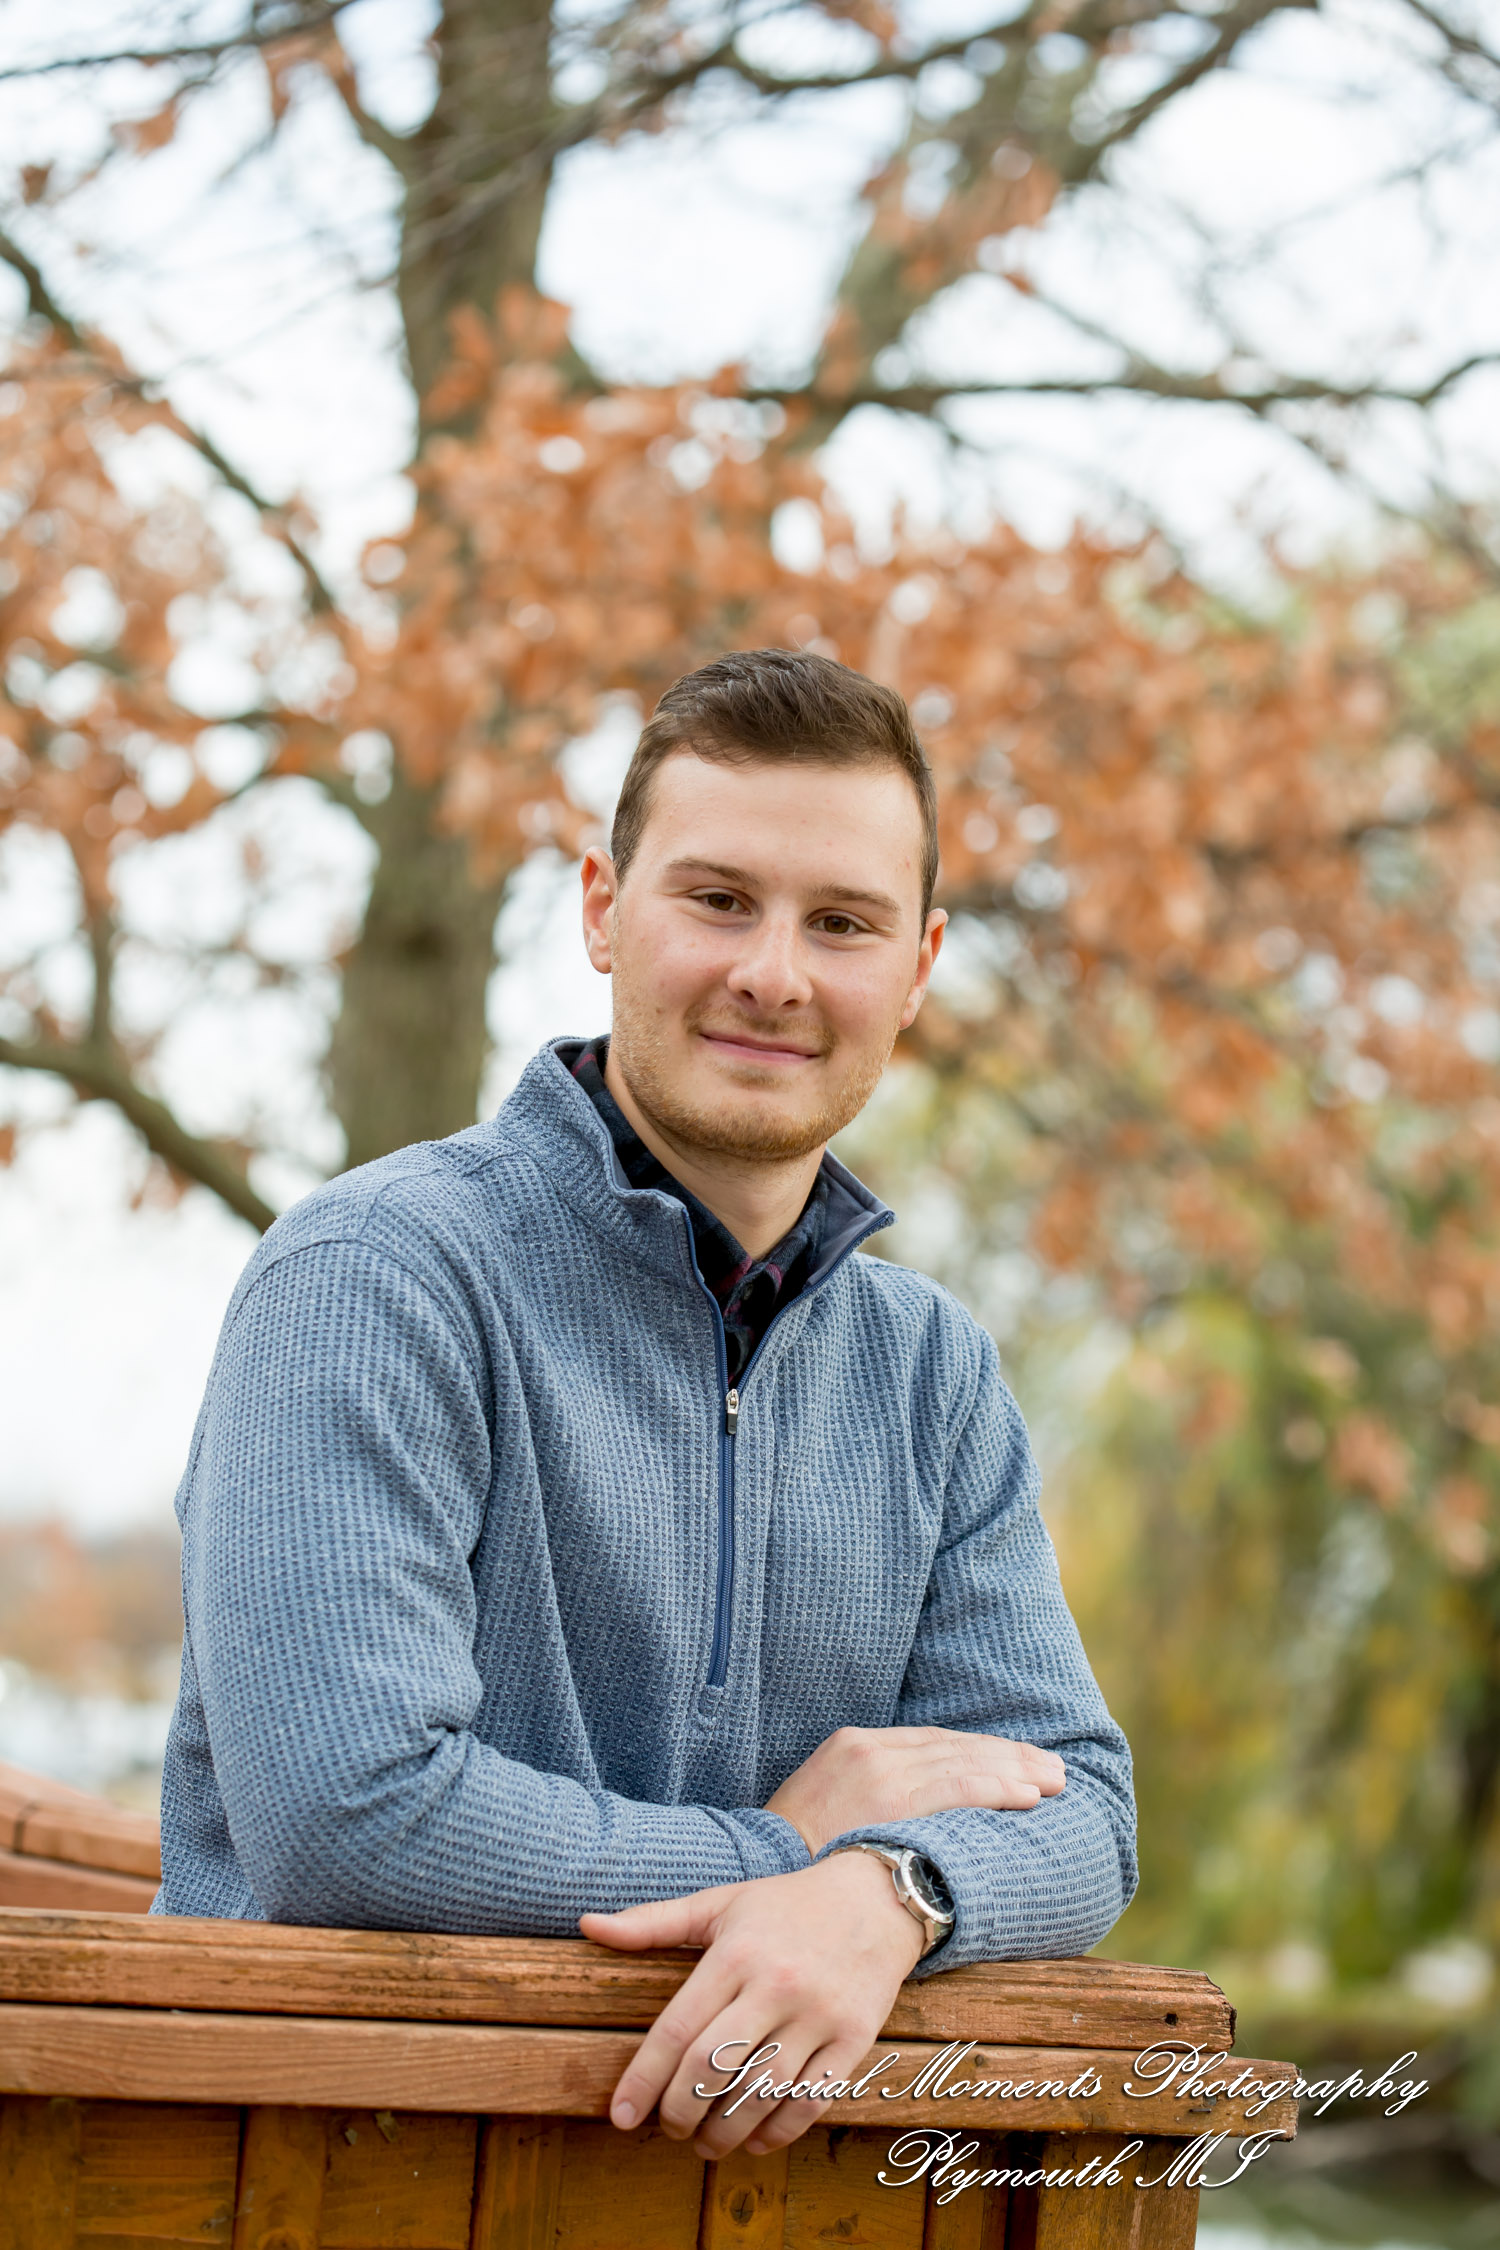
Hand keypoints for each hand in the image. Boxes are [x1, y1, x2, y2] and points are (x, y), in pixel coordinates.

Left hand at [578, 1851, 923, 2158]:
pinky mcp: (855, 2038)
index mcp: (735, 1953)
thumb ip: (653, 1922)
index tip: (620, 2116)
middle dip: (679, 2113)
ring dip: (725, 2133)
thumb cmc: (786, 1905)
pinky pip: (810, 2101)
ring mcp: (818, 2014)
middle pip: (711, 2068)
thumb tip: (587, 1925)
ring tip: (706, 2142)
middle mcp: (775, 1985)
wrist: (875, 1898)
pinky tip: (756, 2139)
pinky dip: (778, 2132)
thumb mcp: (719, 1903)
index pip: (677, 2030)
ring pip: (760, 2094)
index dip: (643, 2080)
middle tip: (668, 2129)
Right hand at [765, 1723, 1065, 1855]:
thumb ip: (869, 1799)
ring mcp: (882, 1771)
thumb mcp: (826, 1807)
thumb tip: (914, 1818)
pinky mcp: (892, 1799)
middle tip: (1051, 1769)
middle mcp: (871, 1749)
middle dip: (1008, 1756)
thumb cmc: (794, 1856)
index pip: (933, 1742)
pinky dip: (999, 1788)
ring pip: (964, 1763)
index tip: (1014, 1761)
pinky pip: (958, 1788)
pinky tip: (1030, 1796)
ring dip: (1016, 1771)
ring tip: (1053, 1780)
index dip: (980, 1751)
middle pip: (955, 1747)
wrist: (757, 1870)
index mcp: (854, 1744)